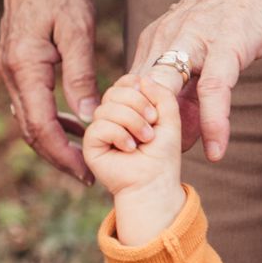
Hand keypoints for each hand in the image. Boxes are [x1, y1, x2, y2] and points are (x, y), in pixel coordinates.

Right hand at [0, 0, 98, 184]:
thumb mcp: (78, 30)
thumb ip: (81, 74)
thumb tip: (88, 117)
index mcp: (24, 67)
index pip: (41, 127)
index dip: (64, 155)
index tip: (86, 174)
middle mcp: (10, 72)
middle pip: (30, 129)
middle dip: (58, 156)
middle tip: (87, 176)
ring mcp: (10, 67)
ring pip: (28, 117)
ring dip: (52, 140)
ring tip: (84, 156)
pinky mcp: (16, 60)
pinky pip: (30, 100)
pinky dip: (48, 118)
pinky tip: (72, 122)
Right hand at [84, 68, 187, 244]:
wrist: (155, 182)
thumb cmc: (162, 154)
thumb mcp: (170, 119)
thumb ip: (162, 95)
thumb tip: (141, 79)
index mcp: (128, 106)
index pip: (126, 82)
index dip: (140, 90)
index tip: (155, 112)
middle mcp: (111, 115)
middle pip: (115, 91)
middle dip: (138, 106)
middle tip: (152, 127)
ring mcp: (99, 129)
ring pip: (107, 108)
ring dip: (132, 123)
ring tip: (143, 140)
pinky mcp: (91, 144)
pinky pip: (99, 126)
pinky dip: (119, 135)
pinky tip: (129, 148)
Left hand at [129, 0, 261, 162]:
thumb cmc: (244, 5)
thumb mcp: (208, 46)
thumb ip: (193, 84)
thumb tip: (187, 127)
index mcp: (159, 38)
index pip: (133, 89)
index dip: (132, 122)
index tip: (139, 151)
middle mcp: (169, 39)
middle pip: (142, 95)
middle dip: (140, 130)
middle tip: (147, 164)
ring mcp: (197, 42)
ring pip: (168, 92)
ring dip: (168, 130)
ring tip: (171, 163)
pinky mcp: (228, 47)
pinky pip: (214, 92)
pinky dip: (214, 124)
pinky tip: (216, 150)